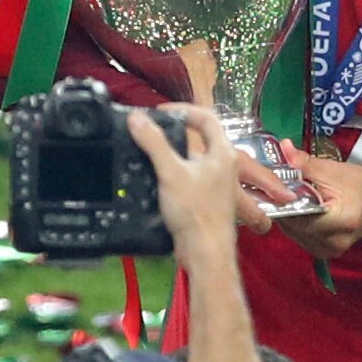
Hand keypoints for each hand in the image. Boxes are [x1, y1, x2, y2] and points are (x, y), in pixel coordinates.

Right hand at [124, 107, 263, 253]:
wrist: (206, 252)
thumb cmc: (196, 212)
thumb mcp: (170, 172)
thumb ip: (153, 143)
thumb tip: (137, 119)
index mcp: (222, 153)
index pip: (207, 117)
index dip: (183, 110)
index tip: (161, 112)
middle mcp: (225, 165)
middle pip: (202, 137)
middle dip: (178, 131)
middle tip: (156, 130)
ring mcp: (218, 184)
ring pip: (196, 159)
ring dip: (176, 154)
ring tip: (153, 153)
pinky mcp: (209, 200)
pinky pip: (192, 178)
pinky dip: (176, 173)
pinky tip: (160, 180)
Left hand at [277, 148, 361, 261]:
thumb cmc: (359, 185)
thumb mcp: (333, 169)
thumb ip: (305, 162)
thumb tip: (284, 148)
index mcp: (342, 220)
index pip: (300, 214)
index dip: (285, 199)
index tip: (276, 186)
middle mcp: (335, 241)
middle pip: (294, 225)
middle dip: (284, 205)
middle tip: (278, 189)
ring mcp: (329, 250)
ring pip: (293, 232)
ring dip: (288, 215)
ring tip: (289, 197)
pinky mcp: (323, 252)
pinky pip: (299, 237)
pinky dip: (295, 223)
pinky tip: (299, 209)